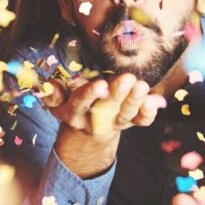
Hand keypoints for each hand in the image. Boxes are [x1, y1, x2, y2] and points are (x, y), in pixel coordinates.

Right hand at [43, 73, 162, 138]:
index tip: (100, 84)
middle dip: (118, 94)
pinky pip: (141, 121)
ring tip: (142, 86)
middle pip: (107, 108)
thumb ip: (52, 93)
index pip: (80, 103)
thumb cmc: (71, 101)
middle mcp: (95, 120)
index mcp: (73, 112)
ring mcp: (115, 122)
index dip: (89, 95)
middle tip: (128, 79)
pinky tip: (156, 101)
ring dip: (135, 101)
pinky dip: (149, 112)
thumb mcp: (58, 101)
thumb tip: (49, 85)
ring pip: (126, 115)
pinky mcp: (130, 122)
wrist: (89, 125)